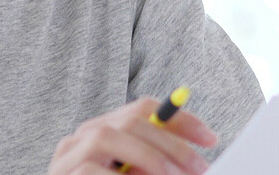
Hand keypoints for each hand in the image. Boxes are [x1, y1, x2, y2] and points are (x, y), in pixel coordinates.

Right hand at [47, 97, 217, 174]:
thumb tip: (191, 163)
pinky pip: (88, 170)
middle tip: (200, 167)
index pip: (145, 108)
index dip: (181, 119)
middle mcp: (84, 135)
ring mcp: (67, 155)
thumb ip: (154, 165)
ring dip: (147, 156)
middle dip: (172, 142)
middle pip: (131, 120)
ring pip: (107, 136)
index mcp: (106, 129)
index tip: (211, 138)